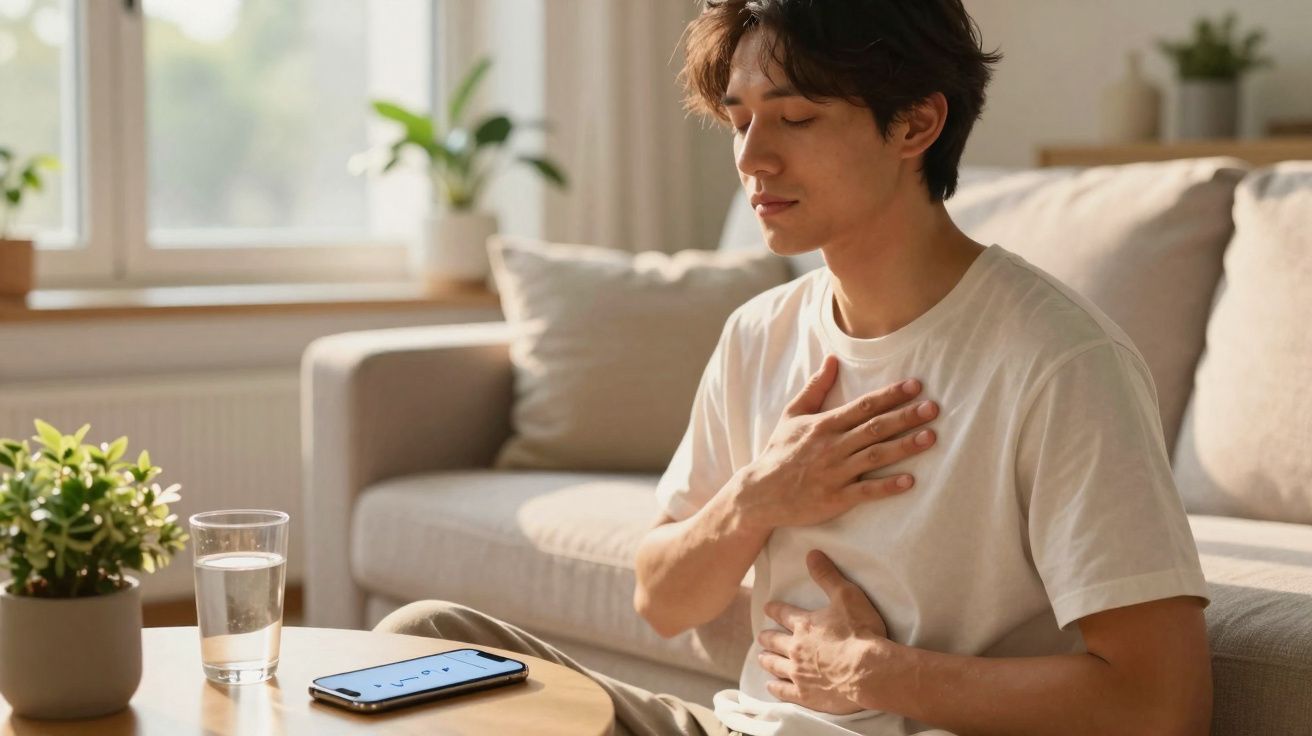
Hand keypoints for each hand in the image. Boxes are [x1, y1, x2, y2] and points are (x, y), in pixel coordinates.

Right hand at [736, 354, 937, 531]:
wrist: (760, 493)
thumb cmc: (779, 452)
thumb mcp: (792, 415)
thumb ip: (815, 388)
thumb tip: (831, 359)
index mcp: (824, 425)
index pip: (863, 406)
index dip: (890, 395)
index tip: (915, 386)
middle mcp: (832, 446)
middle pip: (874, 428)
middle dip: (905, 417)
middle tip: (933, 408)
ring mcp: (835, 473)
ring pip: (874, 456)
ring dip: (904, 447)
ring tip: (930, 438)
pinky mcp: (835, 498)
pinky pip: (865, 491)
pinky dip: (887, 486)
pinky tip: (909, 481)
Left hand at [757, 550, 888, 714]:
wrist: (870, 671)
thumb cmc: (861, 632)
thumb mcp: (846, 595)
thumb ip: (827, 575)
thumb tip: (811, 553)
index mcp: (804, 624)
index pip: (783, 613)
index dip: (775, 609)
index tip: (767, 608)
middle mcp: (795, 648)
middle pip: (774, 641)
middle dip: (767, 637)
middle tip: (762, 636)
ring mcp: (799, 673)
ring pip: (775, 665)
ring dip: (767, 660)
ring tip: (761, 658)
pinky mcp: (806, 695)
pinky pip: (784, 692)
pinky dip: (775, 688)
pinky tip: (770, 686)